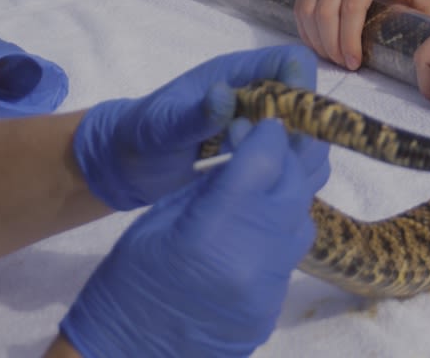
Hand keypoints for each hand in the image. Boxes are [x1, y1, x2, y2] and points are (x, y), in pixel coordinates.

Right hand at [59, 116, 329, 357]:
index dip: (269, 132)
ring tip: (265, 184)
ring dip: (289, 194)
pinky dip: (280, 233)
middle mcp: (254, 258)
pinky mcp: (273, 308)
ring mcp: (269, 288)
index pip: (266, 159)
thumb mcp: (159, 220)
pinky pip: (291, 256)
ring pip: (303, 218)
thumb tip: (250, 147)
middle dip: (287, 156)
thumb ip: (212, 184)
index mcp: (213, 230)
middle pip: (295, 184)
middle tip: (271, 142)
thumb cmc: (125, 285)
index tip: (264, 120)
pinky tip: (257, 227)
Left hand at [74, 44, 315, 210]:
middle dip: (303, 131)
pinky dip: (292, 178)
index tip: (288, 121)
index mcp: (239, 74)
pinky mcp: (263, 159)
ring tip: (265, 179)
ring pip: (310, 137)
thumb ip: (191, 113)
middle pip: (311, 102)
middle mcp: (260, 98)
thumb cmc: (142, 135)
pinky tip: (266, 193)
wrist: (128, 166)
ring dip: (298, 158)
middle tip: (275, 161)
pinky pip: (298, 165)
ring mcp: (264, 130)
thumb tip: (224, 95)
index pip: (293, 62)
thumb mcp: (159, 125)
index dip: (301, 84)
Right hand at [295, 0, 429, 70]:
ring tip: (333, 56)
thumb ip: (429, 15)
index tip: (354, 62)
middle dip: (332, 44)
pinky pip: (301, 2)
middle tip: (344, 63)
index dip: (349, 38)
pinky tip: (318, 42)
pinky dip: (306, 27)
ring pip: (309, 8)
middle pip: (327, 10)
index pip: (353, 6)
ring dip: (317, 39)